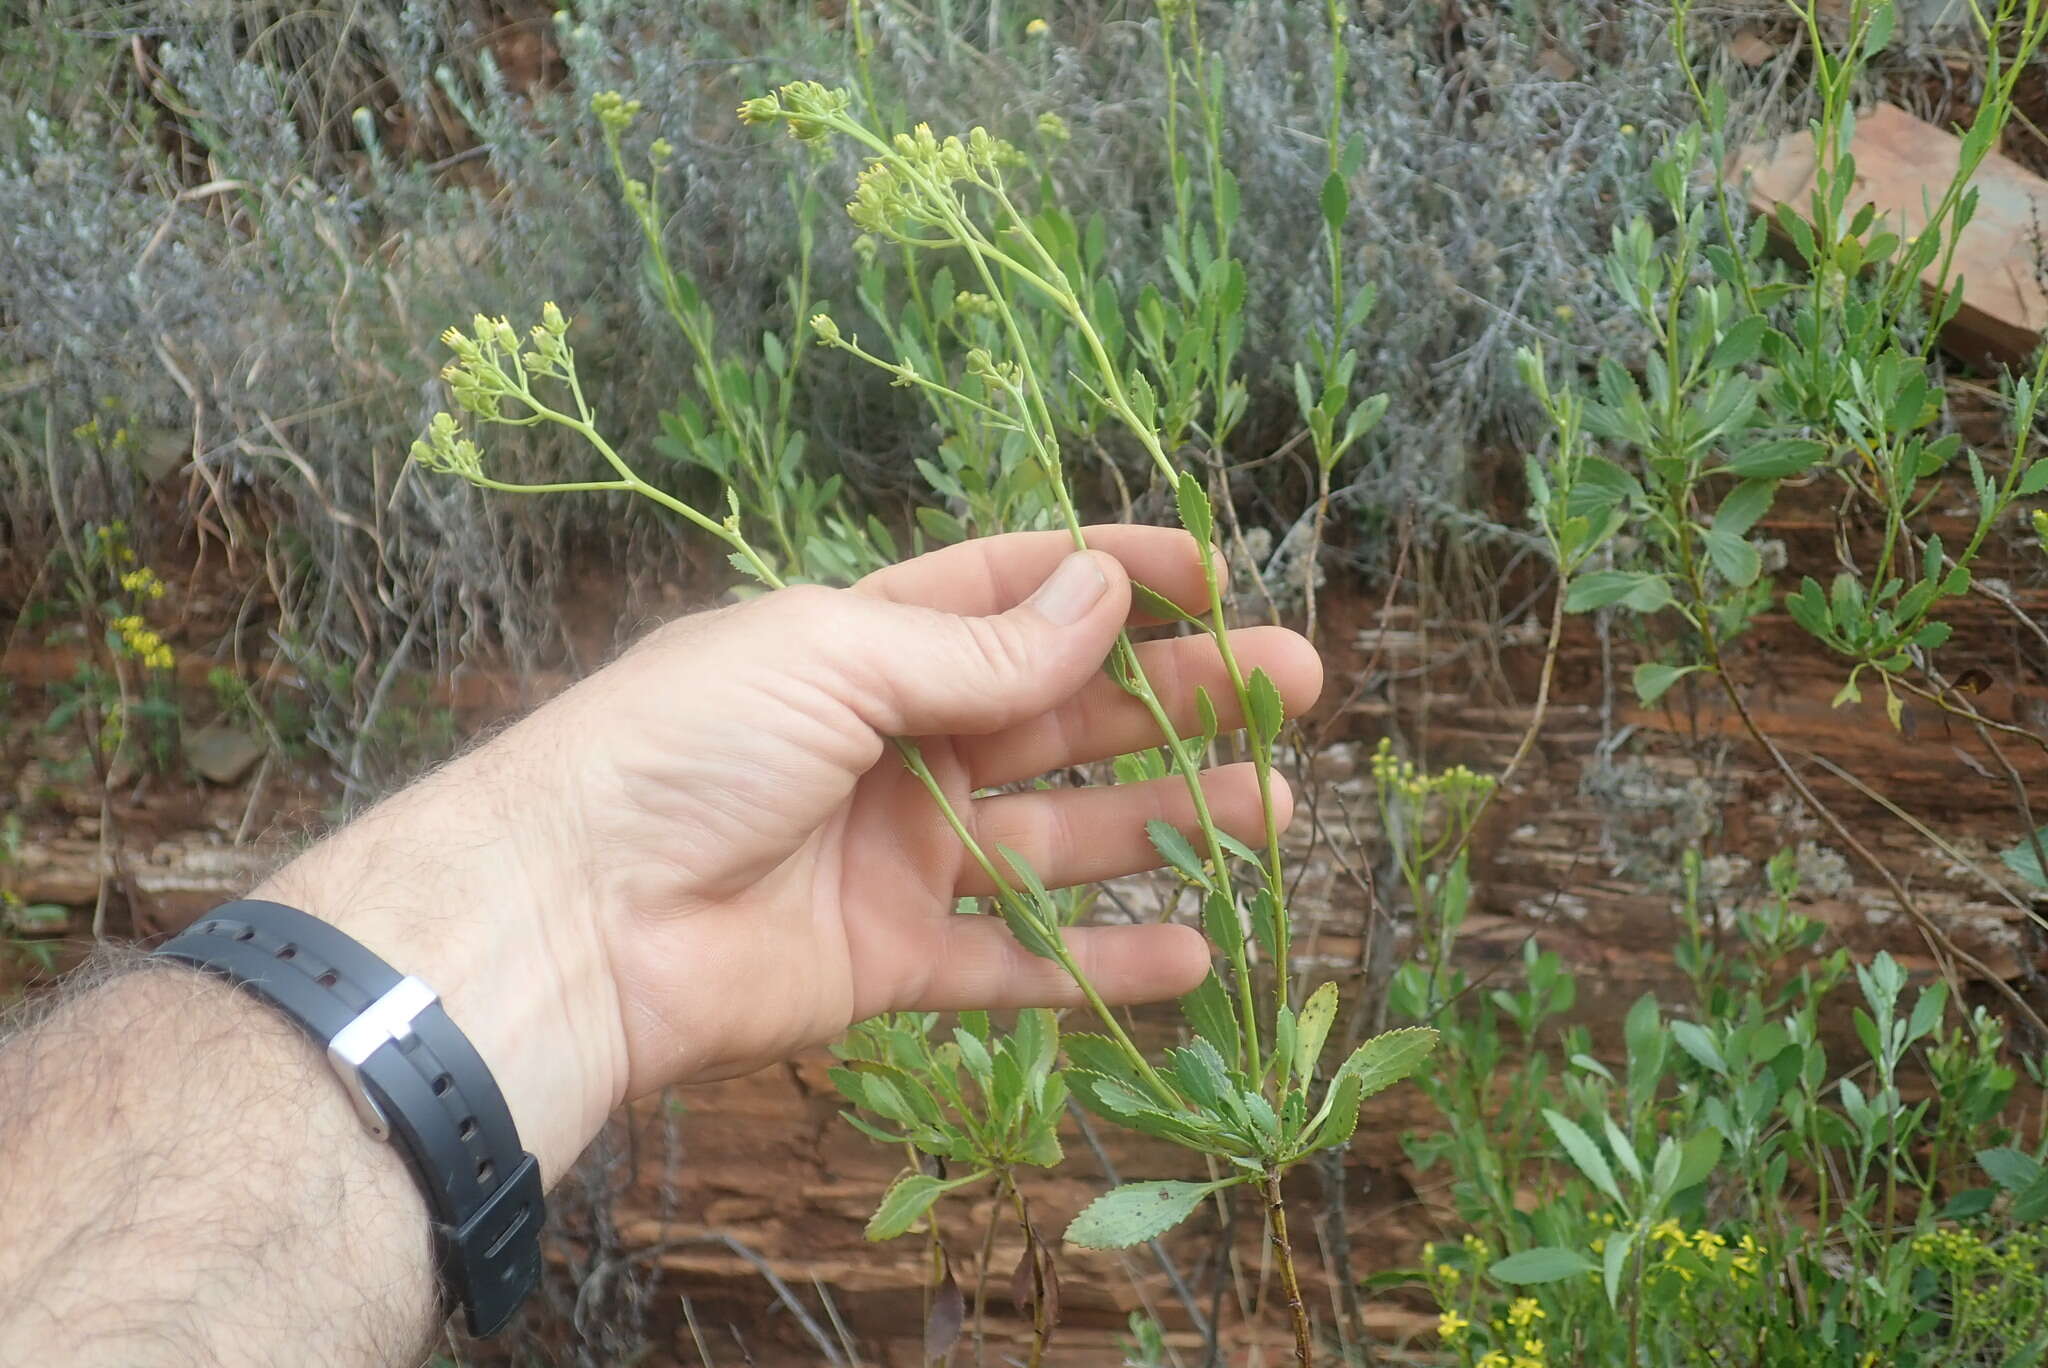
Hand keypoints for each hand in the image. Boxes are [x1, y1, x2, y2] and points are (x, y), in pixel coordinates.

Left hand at [259, 527, 1320, 1178]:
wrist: (570, 917)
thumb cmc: (685, 749)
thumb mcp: (835, 657)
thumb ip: (978, 648)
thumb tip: (1101, 595)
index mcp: (868, 642)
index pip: (1015, 591)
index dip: (1113, 577)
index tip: (1217, 578)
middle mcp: (894, 741)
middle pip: (1065, 712)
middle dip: (1179, 699)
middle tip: (1293, 689)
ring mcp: (897, 854)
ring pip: (1062, 833)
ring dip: (1170, 823)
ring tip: (1276, 814)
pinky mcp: (892, 960)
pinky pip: (1016, 960)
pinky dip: (1101, 964)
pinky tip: (1194, 958)